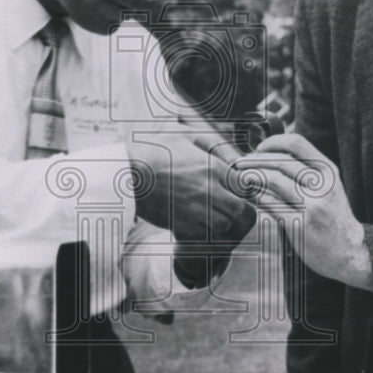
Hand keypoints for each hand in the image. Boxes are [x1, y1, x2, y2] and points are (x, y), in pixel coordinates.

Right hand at [125, 134, 255, 286]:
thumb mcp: (188, 136)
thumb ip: (217, 145)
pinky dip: (206, 232)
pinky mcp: (181, 225)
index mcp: (213, 168)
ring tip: (213, 214)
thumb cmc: (156, 150)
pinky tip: (198, 222)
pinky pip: (205, 236)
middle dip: (238, 209)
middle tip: (228, 205)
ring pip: (225, 226)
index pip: (245, 186)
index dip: (243, 189)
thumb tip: (237, 159)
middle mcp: (209, 191)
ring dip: (223, 222)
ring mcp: (196, 210)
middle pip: (240, 210)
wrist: (127, 174)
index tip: (235, 188)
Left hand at [236, 133, 372, 290]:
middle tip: (239, 163)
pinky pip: (270, 204)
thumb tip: (271, 153)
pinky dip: (256, 196)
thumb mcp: (329, 186)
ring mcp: (310, 205)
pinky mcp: (299, 224)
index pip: (296, 143)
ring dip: (251, 176)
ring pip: (273, 180)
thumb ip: (307, 169)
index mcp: (328, 171)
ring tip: (241, 177)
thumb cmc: (333, 216)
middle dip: (254, 160)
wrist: (350, 251)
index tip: (259, 148)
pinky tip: (250, 195)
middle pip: (280, 161)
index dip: (273, 143)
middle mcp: (321, 185)